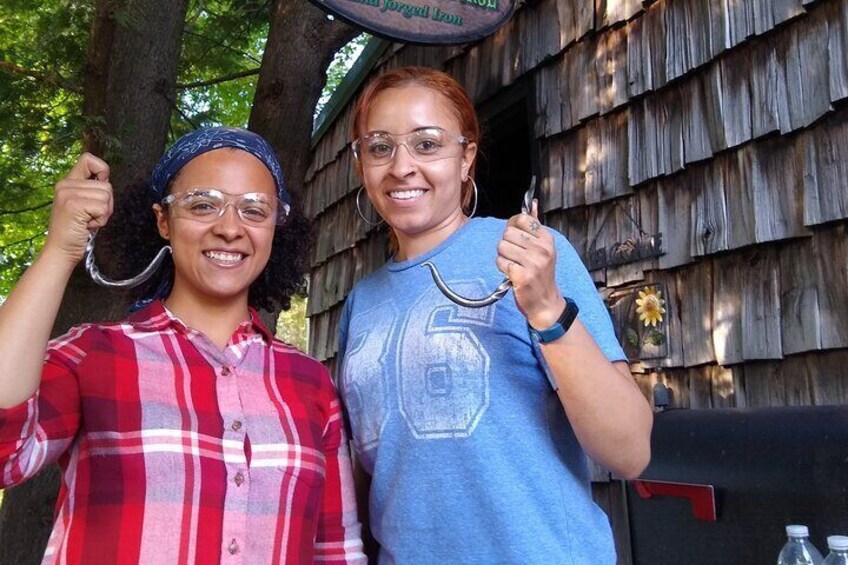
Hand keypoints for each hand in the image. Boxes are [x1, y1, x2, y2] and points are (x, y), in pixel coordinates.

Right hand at [44, 153, 112, 265]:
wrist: (61, 251)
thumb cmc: (75, 230)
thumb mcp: (81, 204)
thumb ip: (90, 189)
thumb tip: (106, 178)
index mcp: (67, 182)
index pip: (89, 159)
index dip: (102, 170)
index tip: (100, 186)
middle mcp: (65, 184)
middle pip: (106, 184)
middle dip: (106, 204)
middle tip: (91, 216)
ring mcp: (68, 194)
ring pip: (107, 196)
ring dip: (104, 213)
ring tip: (88, 221)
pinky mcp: (74, 205)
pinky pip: (104, 208)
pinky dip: (101, 220)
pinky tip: (87, 225)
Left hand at [495, 199, 565, 328]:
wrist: (546, 302)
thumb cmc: (542, 274)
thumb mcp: (544, 248)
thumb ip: (535, 226)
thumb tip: (532, 204)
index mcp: (547, 239)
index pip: (521, 219)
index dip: (512, 226)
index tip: (514, 236)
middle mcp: (542, 249)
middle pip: (508, 233)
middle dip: (506, 244)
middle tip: (514, 255)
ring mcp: (533, 263)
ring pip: (501, 247)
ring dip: (503, 257)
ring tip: (513, 264)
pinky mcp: (522, 276)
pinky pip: (500, 262)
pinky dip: (502, 267)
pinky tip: (511, 273)